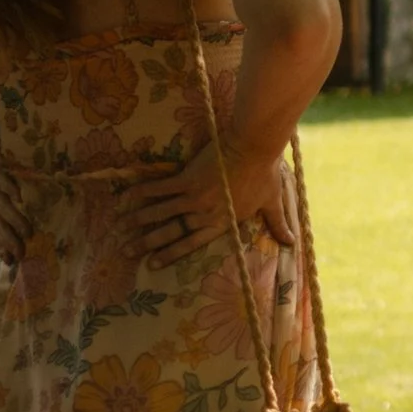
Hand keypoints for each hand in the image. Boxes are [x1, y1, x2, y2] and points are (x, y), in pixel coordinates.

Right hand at [127, 141, 293, 266]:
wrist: (254, 147)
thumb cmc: (265, 174)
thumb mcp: (272, 202)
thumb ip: (277, 225)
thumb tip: (292, 242)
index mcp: (221, 222)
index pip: (191, 243)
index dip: (171, 254)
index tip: (153, 264)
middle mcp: (204, 213)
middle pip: (170, 231)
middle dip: (147, 242)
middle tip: (127, 251)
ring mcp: (193, 196)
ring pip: (161, 212)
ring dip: (139, 220)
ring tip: (120, 228)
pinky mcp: (187, 178)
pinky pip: (160, 188)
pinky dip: (143, 193)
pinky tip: (127, 198)